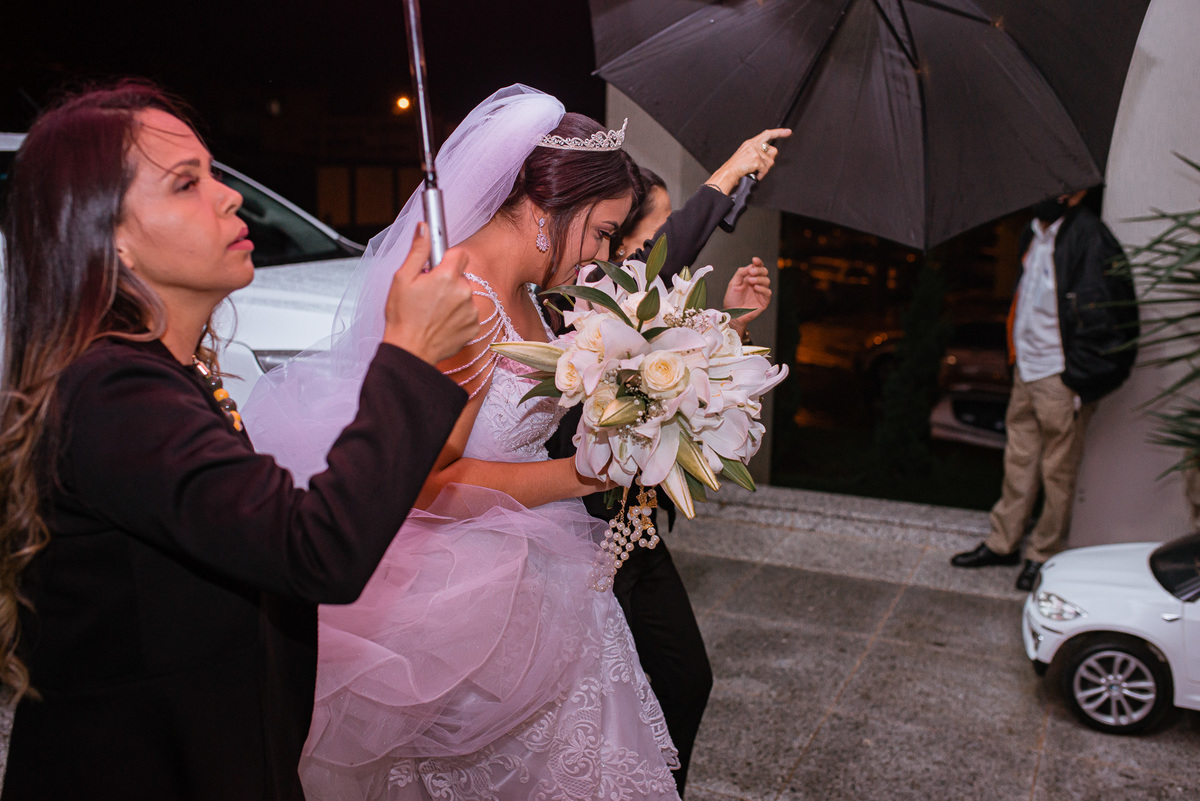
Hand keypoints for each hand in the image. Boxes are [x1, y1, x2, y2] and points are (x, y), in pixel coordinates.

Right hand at [382, 223, 479, 364]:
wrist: (411, 351)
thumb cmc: (402, 317)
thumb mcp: (402, 279)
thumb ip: (418, 251)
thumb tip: (424, 226)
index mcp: (447, 277)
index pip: (459, 254)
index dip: (447, 259)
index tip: (438, 267)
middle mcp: (464, 292)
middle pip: (461, 276)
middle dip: (448, 281)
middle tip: (429, 294)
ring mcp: (471, 311)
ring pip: (465, 295)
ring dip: (454, 299)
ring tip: (434, 311)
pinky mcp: (474, 326)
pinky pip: (469, 313)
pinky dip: (459, 316)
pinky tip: (442, 322)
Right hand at [707, 128, 792, 193]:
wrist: (728, 172)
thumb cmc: (735, 167)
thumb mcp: (746, 156)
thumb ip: (757, 153)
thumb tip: (769, 157)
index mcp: (750, 143)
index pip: (767, 134)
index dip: (779, 132)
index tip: (788, 132)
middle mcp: (753, 145)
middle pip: (772, 150)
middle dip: (770, 159)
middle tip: (762, 165)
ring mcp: (755, 152)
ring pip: (770, 162)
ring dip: (763, 169)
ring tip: (754, 171)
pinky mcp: (756, 159)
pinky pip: (765, 169)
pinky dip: (761, 174)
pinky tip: (754, 174)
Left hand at [723, 257, 772, 336]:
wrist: (732, 314)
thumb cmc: (732, 300)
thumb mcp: (733, 284)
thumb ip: (740, 273)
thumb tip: (749, 266)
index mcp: (749, 277)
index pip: (757, 267)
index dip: (758, 262)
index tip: (754, 260)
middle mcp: (756, 283)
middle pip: (764, 272)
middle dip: (759, 270)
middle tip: (751, 272)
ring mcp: (761, 291)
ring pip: (767, 280)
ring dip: (759, 279)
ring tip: (751, 281)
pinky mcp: (764, 300)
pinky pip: (767, 292)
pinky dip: (762, 289)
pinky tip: (756, 288)